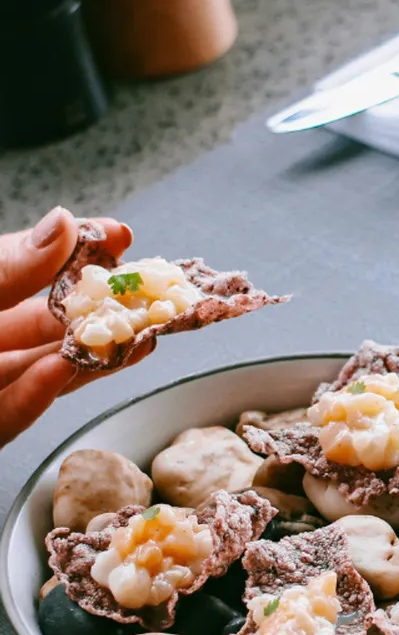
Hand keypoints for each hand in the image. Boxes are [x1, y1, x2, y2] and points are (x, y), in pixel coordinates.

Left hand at [0, 207, 134, 448]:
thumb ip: (7, 268)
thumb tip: (64, 222)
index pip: (30, 264)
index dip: (77, 250)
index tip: (120, 234)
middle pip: (48, 319)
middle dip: (102, 310)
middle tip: (149, 298)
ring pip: (44, 367)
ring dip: (91, 354)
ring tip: (136, 338)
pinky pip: (13, 412)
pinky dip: (40, 393)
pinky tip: (65, 370)